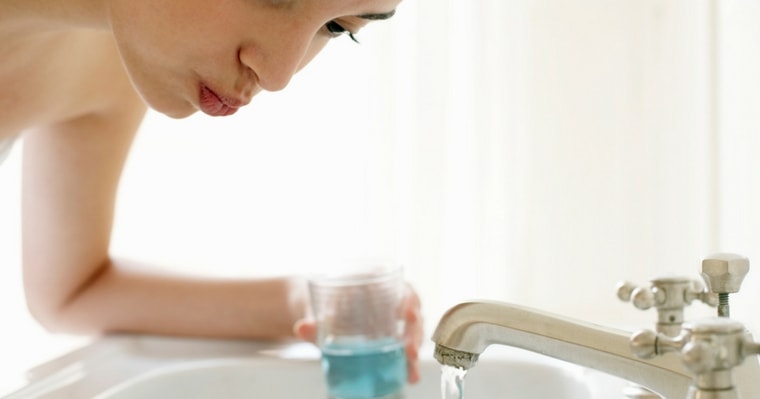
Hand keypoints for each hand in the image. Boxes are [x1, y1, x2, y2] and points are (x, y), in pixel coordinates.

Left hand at [293, 282, 423, 383]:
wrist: (313, 311)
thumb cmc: (320, 300)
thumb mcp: (317, 307)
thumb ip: (313, 319)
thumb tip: (302, 328)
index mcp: (379, 284)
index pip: (404, 290)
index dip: (410, 302)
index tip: (409, 315)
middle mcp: (392, 302)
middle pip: (413, 316)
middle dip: (414, 335)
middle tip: (410, 352)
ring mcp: (392, 322)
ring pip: (412, 335)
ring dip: (413, 353)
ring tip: (411, 373)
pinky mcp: (388, 340)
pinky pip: (402, 349)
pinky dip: (406, 364)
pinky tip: (408, 377)